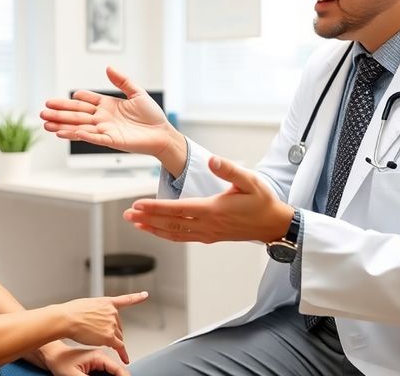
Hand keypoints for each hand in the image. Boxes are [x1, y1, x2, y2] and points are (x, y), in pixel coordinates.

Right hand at [40, 67, 184, 172]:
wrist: (163, 134)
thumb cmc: (152, 116)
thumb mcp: (137, 93)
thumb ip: (122, 81)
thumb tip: (108, 67)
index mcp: (108, 106)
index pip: (85, 101)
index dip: (72, 100)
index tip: (56, 100)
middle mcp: (103, 118)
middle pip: (77, 114)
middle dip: (59, 113)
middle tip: (42, 112)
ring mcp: (106, 130)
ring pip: (79, 126)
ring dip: (62, 125)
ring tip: (46, 124)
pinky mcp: (111, 140)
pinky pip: (92, 137)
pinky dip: (79, 135)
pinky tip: (64, 133)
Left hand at [43, 345, 128, 375]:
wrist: (51, 355)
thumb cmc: (59, 362)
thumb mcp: (74, 375)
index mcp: (98, 357)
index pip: (118, 369)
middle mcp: (100, 357)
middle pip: (116, 371)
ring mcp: (97, 360)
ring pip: (111, 372)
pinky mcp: (93, 364)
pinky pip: (105, 372)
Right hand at [53, 291, 147, 363]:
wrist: (66, 318)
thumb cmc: (71, 312)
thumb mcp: (87, 304)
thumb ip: (97, 311)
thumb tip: (98, 321)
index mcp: (107, 302)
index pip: (126, 299)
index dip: (137, 297)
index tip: (145, 294)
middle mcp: (112, 312)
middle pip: (118, 326)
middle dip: (111, 331)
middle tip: (95, 333)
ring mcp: (112, 324)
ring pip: (117, 337)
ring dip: (110, 341)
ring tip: (93, 338)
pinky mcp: (109, 336)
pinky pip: (119, 347)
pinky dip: (123, 353)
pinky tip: (126, 358)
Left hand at [124, 156, 294, 243]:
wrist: (273, 225)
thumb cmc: (262, 201)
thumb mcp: (250, 181)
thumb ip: (230, 170)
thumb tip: (212, 160)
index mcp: (213, 210)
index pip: (178, 209)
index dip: (156, 207)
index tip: (138, 205)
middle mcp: (207, 225)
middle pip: (171, 223)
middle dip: (147, 219)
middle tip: (127, 214)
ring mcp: (208, 234)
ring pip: (174, 233)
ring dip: (153, 228)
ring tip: (134, 223)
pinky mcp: (209, 237)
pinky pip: (183, 238)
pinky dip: (166, 235)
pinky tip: (156, 230)